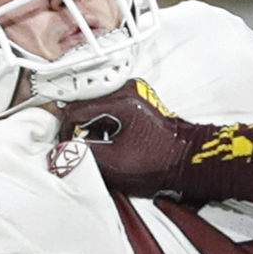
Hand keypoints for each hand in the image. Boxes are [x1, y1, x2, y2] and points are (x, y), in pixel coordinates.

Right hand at [55, 79, 207, 197]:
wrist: (188, 163)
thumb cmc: (161, 163)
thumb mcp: (114, 163)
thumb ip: (83, 153)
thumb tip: (64, 149)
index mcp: (120, 100)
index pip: (75, 110)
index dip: (65, 131)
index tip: (66, 146)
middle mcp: (126, 90)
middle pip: (84, 106)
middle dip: (80, 130)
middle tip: (86, 149)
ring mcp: (132, 95)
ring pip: (95, 109)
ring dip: (92, 129)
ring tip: (103, 148)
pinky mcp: (136, 103)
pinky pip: (108, 112)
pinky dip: (104, 127)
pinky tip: (113, 142)